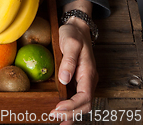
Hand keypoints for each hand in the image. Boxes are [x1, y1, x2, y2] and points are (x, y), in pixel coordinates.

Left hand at [50, 2, 97, 124]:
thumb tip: (64, 79)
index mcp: (88, 73)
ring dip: (70, 113)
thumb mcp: (70, 44)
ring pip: (81, 104)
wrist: (76, 27)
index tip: (58, 108)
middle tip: (53, 116)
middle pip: (83, 105)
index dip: (72, 106)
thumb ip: (68, 61)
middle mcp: (88, 80)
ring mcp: (83, 80)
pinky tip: (60, 111)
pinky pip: (76, 97)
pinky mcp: (77, 79)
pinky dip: (69, 107)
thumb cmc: (73, 34)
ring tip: (57, 118)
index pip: (84, 97)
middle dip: (70, 113)